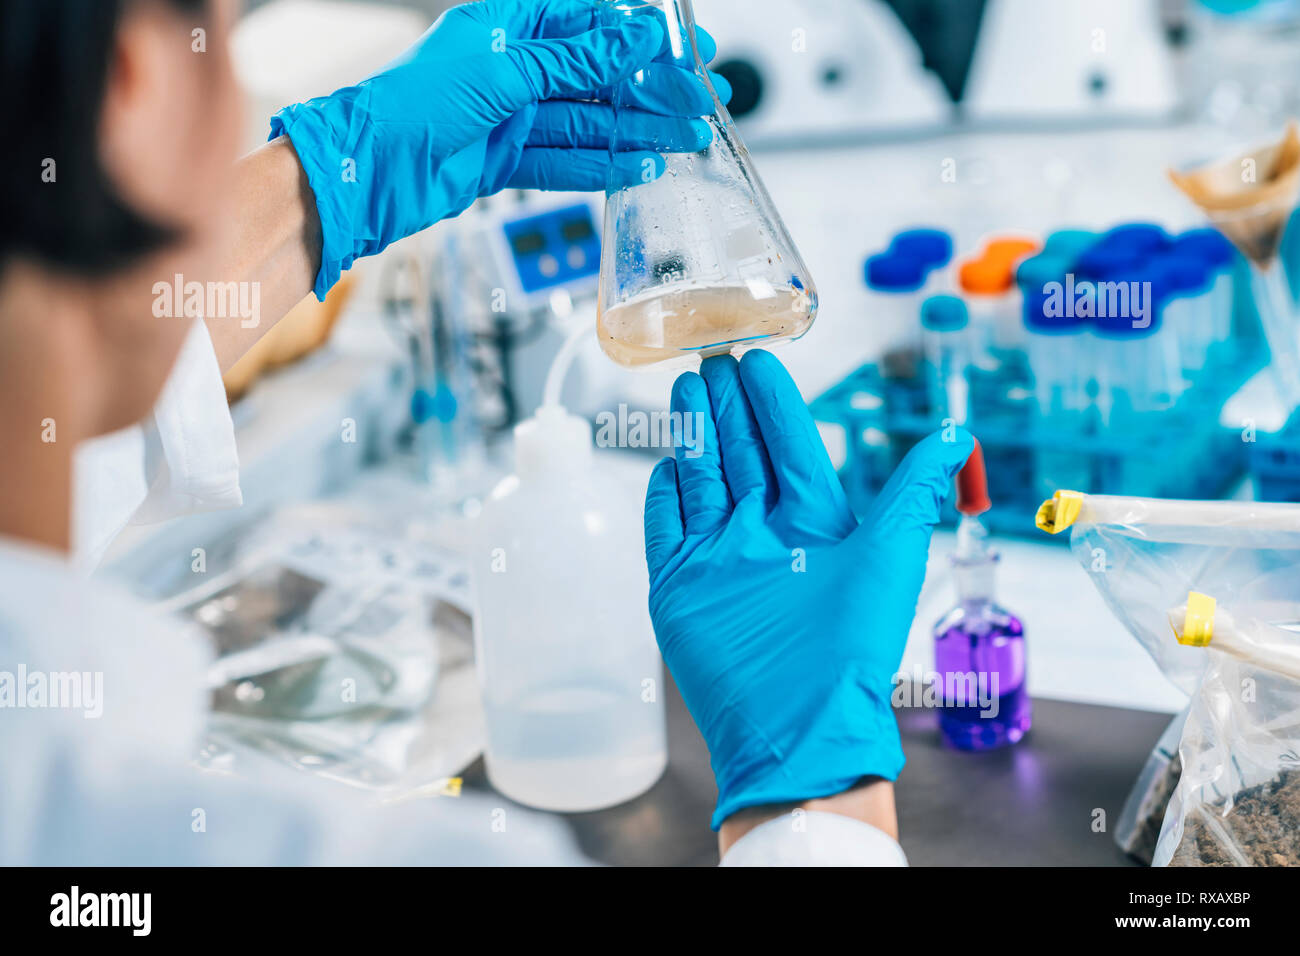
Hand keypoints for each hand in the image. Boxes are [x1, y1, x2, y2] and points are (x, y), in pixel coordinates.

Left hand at [271, 0, 730, 299]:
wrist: (370, 171)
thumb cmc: (414, 103)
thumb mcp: (507, 69)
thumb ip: (576, 58)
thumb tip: (635, 36)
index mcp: (509, 25)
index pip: (592, 24)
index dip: (643, 37)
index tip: (688, 48)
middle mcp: (513, 68)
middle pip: (598, 78)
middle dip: (651, 92)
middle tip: (699, 105)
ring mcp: (511, 116)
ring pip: (589, 123)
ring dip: (637, 133)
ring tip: (685, 141)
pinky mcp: (507, 160)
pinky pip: (566, 161)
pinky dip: (602, 167)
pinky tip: (639, 168)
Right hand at [644, 351, 972, 829]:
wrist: (797, 721)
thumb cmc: (851, 645)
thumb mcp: (890, 552)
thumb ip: (914, 488)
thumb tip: (958, 434)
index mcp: (815, 524)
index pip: (789, 445)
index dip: (774, 402)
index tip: (760, 358)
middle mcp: (765, 536)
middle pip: (742, 452)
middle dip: (727, 405)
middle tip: (711, 353)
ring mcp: (719, 560)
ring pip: (702, 478)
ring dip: (695, 433)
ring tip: (685, 385)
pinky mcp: (681, 587)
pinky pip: (667, 528)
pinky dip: (665, 493)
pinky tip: (666, 462)